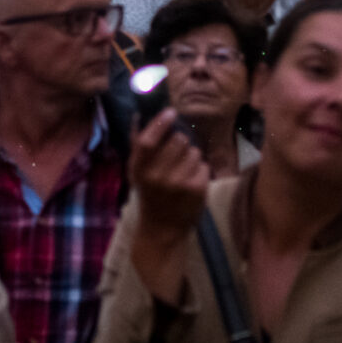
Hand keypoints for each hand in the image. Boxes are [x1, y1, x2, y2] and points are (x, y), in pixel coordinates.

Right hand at [129, 108, 208, 240]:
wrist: (162, 229)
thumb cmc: (149, 195)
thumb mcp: (137, 172)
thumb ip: (138, 144)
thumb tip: (138, 114)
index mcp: (139, 169)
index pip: (147, 140)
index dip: (160, 123)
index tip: (171, 112)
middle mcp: (157, 176)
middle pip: (179, 140)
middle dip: (181, 142)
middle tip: (177, 154)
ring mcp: (178, 184)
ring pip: (195, 151)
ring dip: (192, 157)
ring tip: (183, 170)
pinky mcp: (197, 190)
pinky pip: (204, 165)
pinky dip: (201, 170)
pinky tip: (192, 181)